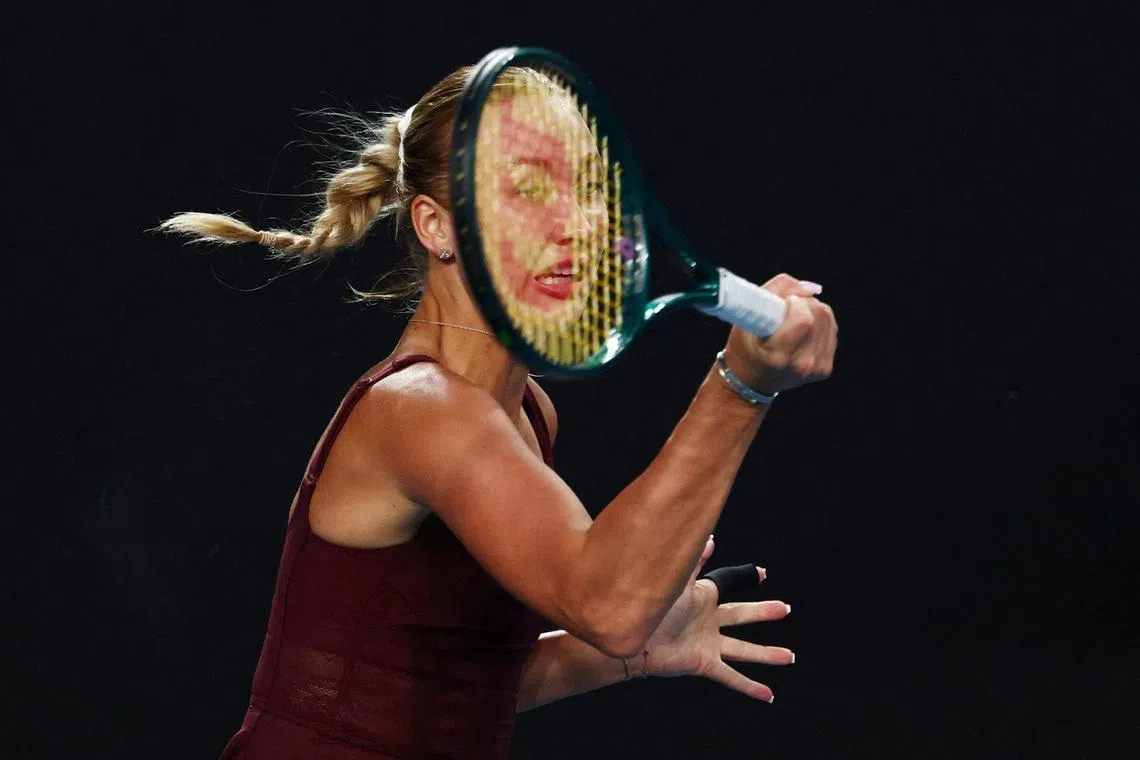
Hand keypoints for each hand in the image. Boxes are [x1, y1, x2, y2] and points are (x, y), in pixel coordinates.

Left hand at [640, 536, 793, 702]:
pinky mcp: (703, 663)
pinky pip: (731, 676)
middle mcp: (708, 620)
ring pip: (743, 648)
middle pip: (741, 614)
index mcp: (703, 596)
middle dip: (763, 612)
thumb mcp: (676, 583)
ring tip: (788, 657)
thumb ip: (693, 564)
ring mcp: (708, 643)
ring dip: (766, 654)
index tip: (763, 574)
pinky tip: (768, 695)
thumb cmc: (646, 605)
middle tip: (785, 609)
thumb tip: (711, 538)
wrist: (628, 639)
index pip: (729, 582)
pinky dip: (749, 686)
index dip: (746, 577)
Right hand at [722, 273, 837, 395]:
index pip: (804, 319)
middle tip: (785, 311)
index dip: (795, 302)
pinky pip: (831, 330)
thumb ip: (779, 289)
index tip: (782, 304)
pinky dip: (818, 323)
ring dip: (812, 310)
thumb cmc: (745, 346)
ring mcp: (816, 369)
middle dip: (804, 303)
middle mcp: (801, 366)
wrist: (750, 381)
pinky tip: (802, 331)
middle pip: (819, 314)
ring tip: (792, 321)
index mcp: (779, 357)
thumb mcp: (748, 314)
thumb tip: (812, 288)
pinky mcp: (825, 368)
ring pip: (828, 319)